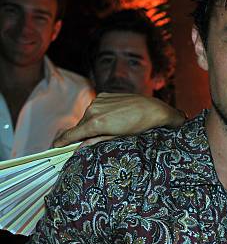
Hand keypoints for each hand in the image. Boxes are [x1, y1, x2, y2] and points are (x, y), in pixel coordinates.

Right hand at [53, 93, 185, 147]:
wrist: (153, 109)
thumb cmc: (139, 126)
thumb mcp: (118, 138)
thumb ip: (96, 142)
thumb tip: (79, 149)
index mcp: (96, 122)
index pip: (72, 134)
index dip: (62, 142)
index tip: (55, 147)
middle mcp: (93, 109)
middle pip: (79, 126)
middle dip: (82, 134)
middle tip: (89, 142)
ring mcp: (98, 100)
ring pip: (87, 117)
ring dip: (91, 123)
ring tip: (108, 128)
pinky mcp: (104, 94)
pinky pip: (95, 107)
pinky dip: (98, 114)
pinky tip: (111, 117)